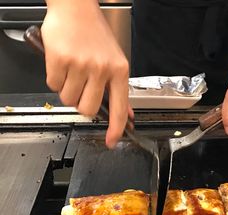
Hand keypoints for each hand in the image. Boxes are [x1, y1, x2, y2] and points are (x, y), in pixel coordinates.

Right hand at [42, 0, 128, 147]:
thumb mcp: (114, 61)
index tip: (111, 141)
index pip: (120, 107)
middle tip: (81, 89)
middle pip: (87, 109)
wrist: (76, 8)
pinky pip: (53, 85)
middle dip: (81, 104)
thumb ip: (118, 90)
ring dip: (67, 90)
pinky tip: (62, 64)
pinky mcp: (60, 59)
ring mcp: (81, 64)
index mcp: (119, 70)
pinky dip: (55, 78)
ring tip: (72, 72)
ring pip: (68, 99)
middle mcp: (102, 68)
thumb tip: (126, 114)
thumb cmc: (96, 35)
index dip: (115, 129)